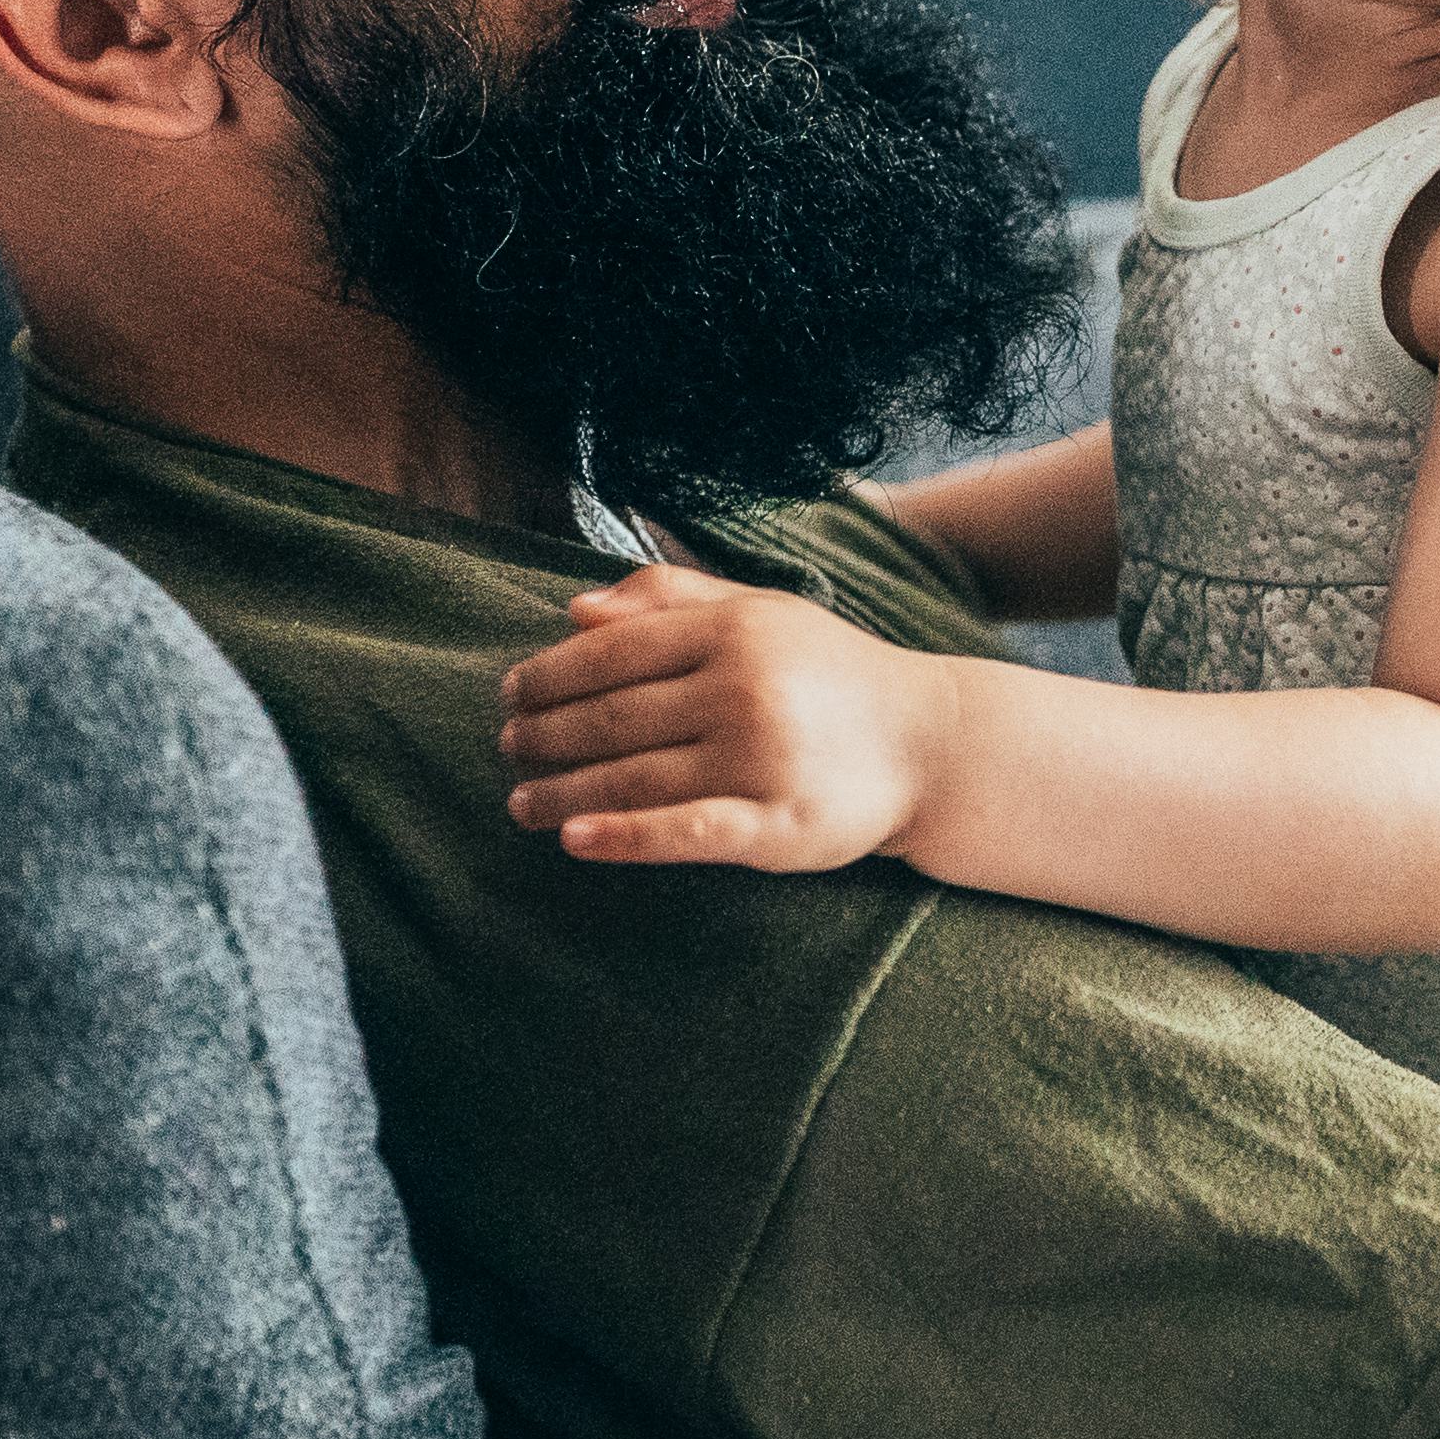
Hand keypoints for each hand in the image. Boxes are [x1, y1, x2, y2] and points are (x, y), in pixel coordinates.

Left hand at [499, 562, 947, 869]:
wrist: (932, 743)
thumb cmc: (833, 675)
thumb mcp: (762, 613)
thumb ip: (672, 599)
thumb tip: (574, 611)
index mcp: (735, 630)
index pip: (613, 652)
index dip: (549, 674)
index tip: (511, 693)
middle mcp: (745, 689)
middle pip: (612, 717)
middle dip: (544, 736)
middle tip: (507, 749)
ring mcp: (761, 759)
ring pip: (632, 777)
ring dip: (560, 792)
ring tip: (520, 802)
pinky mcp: (777, 825)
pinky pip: (683, 830)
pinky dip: (622, 836)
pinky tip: (574, 839)